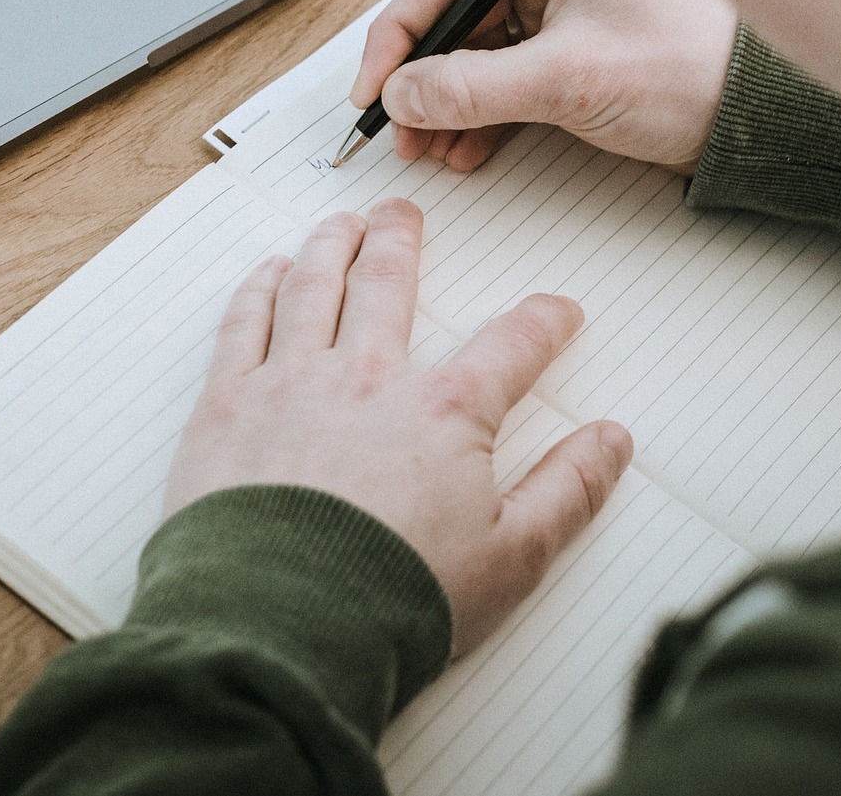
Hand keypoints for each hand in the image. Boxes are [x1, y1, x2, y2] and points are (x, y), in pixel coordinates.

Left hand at [165, 199, 632, 655]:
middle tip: (403, 214)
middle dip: (401, 241)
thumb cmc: (392, 600)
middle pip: (389, 285)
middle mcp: (368, 377)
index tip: (557, 311)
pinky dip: (259, 288)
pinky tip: (269, 272)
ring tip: (339, 223)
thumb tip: (612, 441)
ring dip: (331, 245)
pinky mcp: (228, 405)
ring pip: (315, 287)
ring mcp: (292, 383)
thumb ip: (568, 490)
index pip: (510, 345)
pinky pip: (244, 323)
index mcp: (444, 412)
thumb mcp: (512, 557)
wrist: (282, 627)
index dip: (543, 322)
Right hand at [352, 0, 737, 172]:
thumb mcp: (567, 79)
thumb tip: (404, 94)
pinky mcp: (574, 48)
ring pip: (477, 52)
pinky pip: (506, 76)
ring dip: (446, 102)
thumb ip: (474, 87)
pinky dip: (481, 113)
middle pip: (456, 15)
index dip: (400, 35)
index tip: (375, 87)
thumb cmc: (691, 68)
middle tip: (398, 126)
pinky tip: (465, 147)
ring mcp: (564, 5)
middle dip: (423, 78)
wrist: (756, 117)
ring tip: (430, 146)